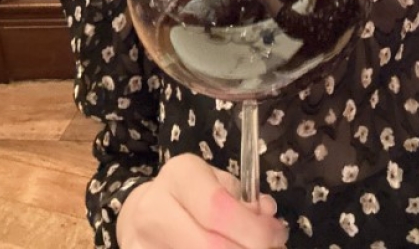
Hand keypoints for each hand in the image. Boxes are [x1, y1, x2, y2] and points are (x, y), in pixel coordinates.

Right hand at [117, 153, 288, 248]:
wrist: (140, 214)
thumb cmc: (187, 195)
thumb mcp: (215, 182)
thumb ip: (244, 198)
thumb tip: (268, 215)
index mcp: (180, 175)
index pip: (219, 208)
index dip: (254, 229)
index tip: (278, 235)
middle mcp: (156, 209)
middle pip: (210, 245)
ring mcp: (143, 243)